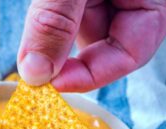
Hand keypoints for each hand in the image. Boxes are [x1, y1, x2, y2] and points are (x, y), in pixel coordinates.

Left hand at [17, 0, 165, 91]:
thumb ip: (57, 18)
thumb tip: (36, 72)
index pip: (129, 54)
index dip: (91, 75)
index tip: (52, 84)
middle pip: (101, 45)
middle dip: (67, 49)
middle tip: (36, 52)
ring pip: (80, 28)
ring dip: (56, 25)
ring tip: (50, 0)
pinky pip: (68, 10)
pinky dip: (52, 11)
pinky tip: (48, 1)